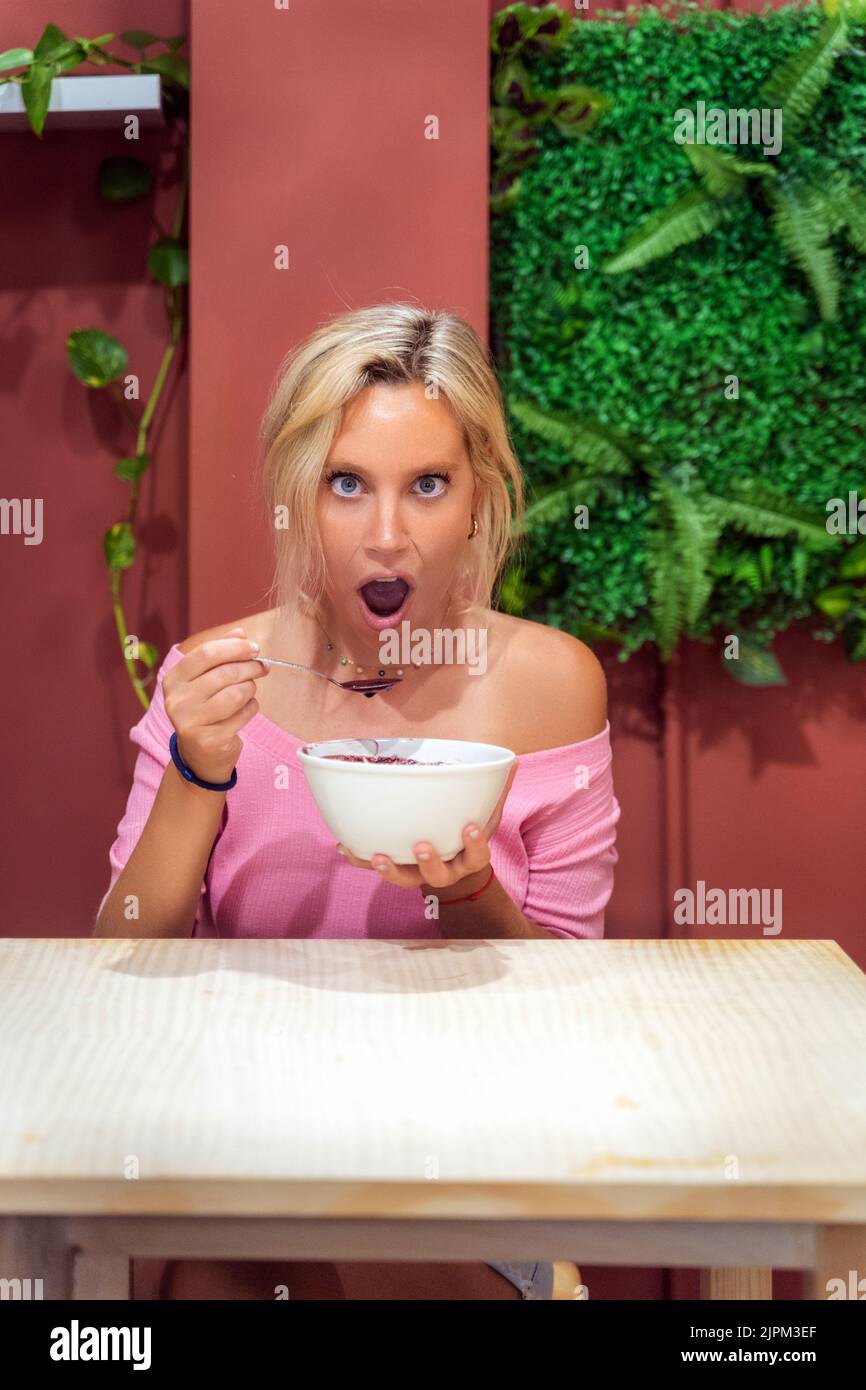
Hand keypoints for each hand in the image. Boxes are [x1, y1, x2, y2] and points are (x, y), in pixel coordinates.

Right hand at [162, 627, 269, 783]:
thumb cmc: (206, 708)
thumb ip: (222, 653)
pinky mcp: (208, 740)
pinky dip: (251, 708)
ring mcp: (190, 722)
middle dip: (250, 667)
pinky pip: (243, 715)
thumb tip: (241, 633)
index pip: (206, 653)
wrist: (200, 754)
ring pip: (236, 694)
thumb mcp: (207, 678)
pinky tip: (246, 709)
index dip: (235, 647)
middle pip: (224, 673)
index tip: (255, 648)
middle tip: (262, 668)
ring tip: (249, 691)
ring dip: (250, 689)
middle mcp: (176, 700)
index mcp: (173, 679)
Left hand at [336, 761, 518, 896]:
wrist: (455, 870)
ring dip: (390, 870)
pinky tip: (344, 846)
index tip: (470, 827)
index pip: (477, 855)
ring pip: (405, 879)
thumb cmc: (468, 832)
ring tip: (378, 855)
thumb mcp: (487, 815)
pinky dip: (360, 858)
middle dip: (430, 862)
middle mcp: (446, 871)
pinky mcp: (397, 870)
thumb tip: (512, 761)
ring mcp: (419, 875)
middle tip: (422, 846)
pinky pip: (376, 868)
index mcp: (469, 857)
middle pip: (439, 875)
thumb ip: (497, 792)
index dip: (475, 844)